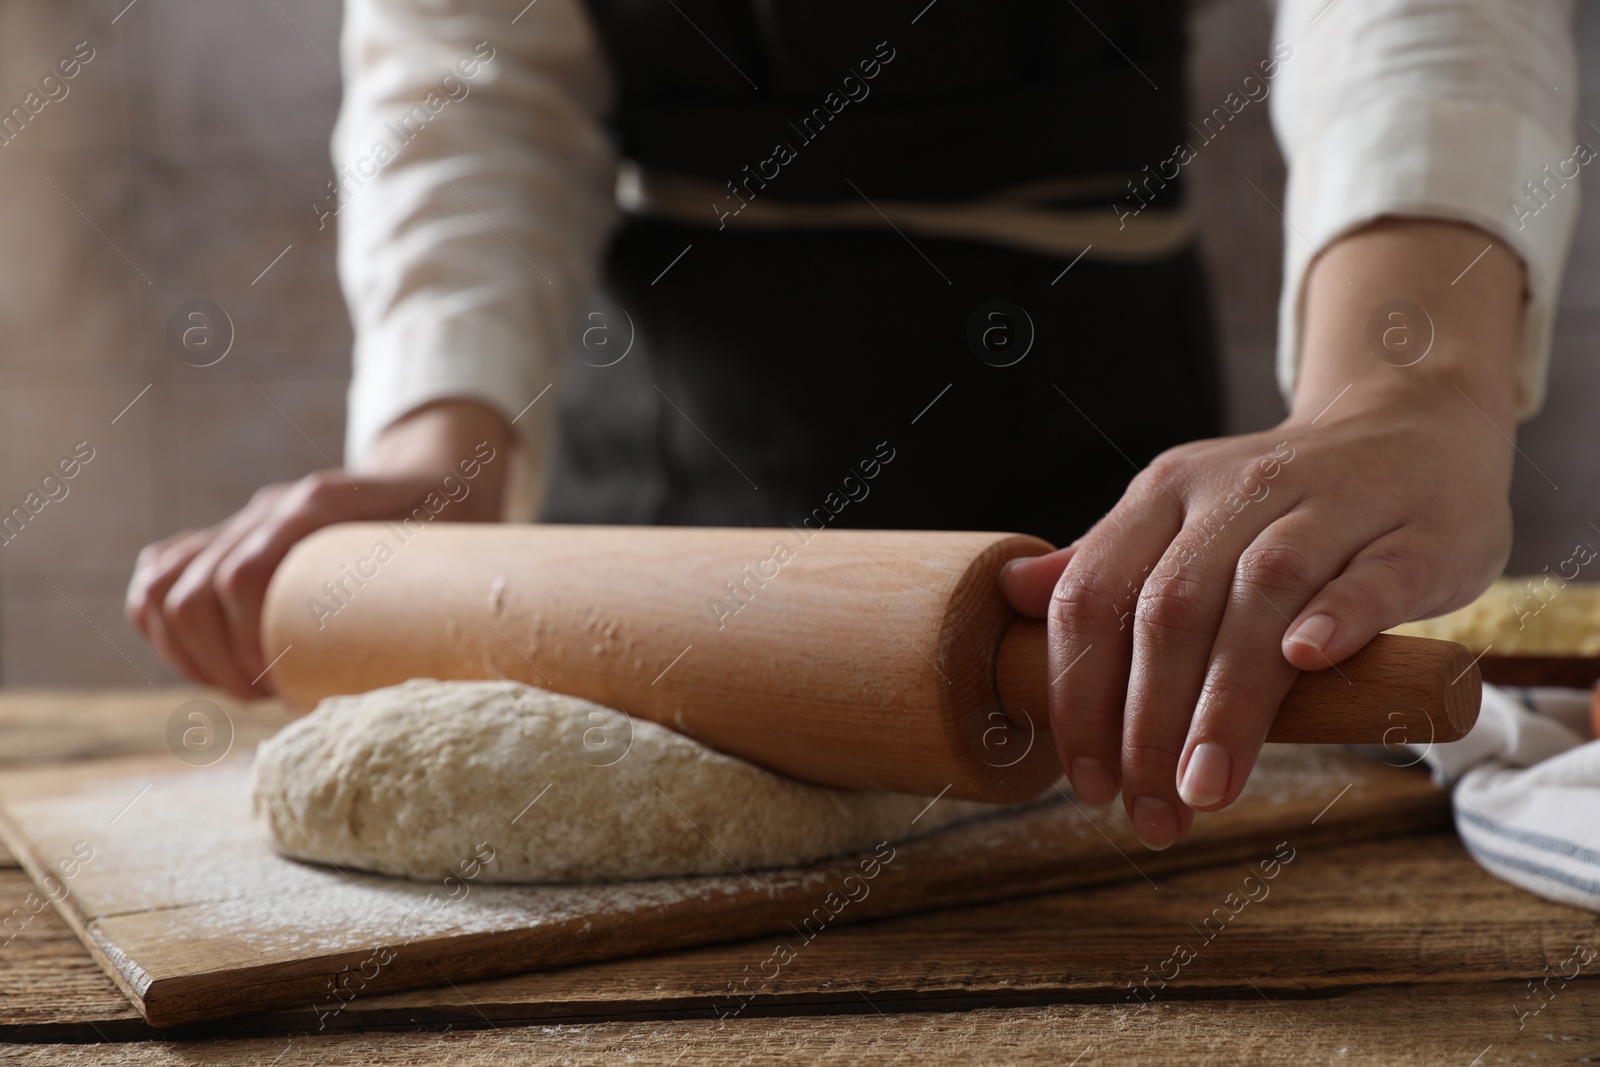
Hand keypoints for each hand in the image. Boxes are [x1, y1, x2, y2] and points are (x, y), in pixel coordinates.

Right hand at [126, 400, 511, 698]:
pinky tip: (203, 664)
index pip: (245, 572)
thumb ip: (446, 589)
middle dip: (218, 660)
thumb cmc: (452, 519)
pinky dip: (162, 625)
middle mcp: (272, 508)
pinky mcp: (229, 538)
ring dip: (188, 651)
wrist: (436, 474)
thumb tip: (440, 666)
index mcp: (324, 503)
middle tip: (265, 697)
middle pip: (196, 588)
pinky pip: (160, 574)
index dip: (249, 640)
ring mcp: (245, 521)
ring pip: (165, 584)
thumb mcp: (459, 545)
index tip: (276, 684)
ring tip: (240, 688)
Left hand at [1001, 219, 1524, 848]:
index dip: (1079, 693)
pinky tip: (1305, 661)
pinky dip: (1336, 616)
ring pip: (1262, 593)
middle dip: (1148, 722)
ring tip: (1205, 787)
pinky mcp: (1414, 532)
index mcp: (1166, 493)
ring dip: (1226, 699)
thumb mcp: (1189, 520)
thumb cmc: (1290, 506)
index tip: (1088, 782)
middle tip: (1150, 813)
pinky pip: (1369, 572)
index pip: (1095, 592)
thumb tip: (1010, 592)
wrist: (1419, 430)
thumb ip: (1110, 563)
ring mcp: (1329, 505)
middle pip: (1171, 606)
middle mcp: (1237, 490)